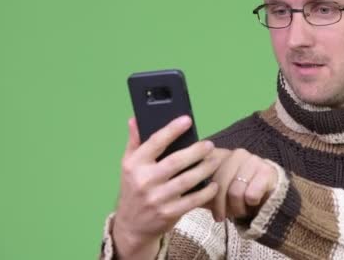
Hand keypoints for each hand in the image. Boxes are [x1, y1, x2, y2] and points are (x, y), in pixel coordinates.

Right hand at [112, 116, 221, 258]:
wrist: (131, 226)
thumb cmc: (133, 189)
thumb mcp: (128, 165)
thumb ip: (134, 141)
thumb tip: (135, 119)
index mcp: (135, 164)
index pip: (155, 142)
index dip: (172, 130)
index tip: (187, 120)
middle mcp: (145, 181)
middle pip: (175, 162)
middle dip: (196, 151)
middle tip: (209, 144)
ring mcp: (157, 199)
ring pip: (187, 181)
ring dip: (204, 169)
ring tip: (215, 160)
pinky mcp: (169, 213)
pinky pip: (192, 201)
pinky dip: (206, 192)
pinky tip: (214, 184)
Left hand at [208, 148, 277, 221]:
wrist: (270, 193)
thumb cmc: (240, 192)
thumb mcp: (219, 190)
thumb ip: (203, 189)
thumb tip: (186, 196)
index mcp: (222, 154)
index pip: (205, 168)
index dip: (203, 189)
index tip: (204, 203)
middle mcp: (236, 153)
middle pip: (219, 184)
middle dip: (219, 205)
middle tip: (220, 217)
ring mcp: (253, 160)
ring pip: (235, 192)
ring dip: (236, 208)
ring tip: (239, 212)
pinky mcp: (267, 171)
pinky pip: (251, 195)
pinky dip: (251, 204)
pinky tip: (253, 203)